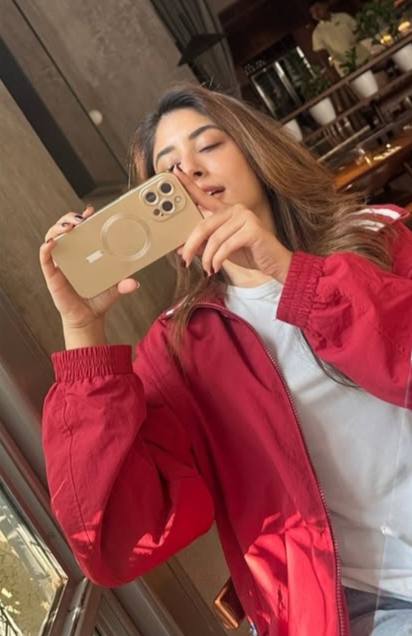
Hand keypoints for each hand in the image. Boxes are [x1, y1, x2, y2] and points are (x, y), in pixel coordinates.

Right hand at [40, 205, 138, 331]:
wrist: (87, 318)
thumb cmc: (98, 299)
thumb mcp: (115, 289)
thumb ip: (124, 284)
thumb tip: (134, 282)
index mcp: (85, 252)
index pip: (82, 229)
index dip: (84, 217)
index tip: (91, 211)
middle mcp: (72, 253)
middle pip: (65, 228)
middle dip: (70, 218)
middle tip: (80, 219)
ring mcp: (61, 262)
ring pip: (52, 237)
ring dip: (58, 228)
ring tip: (68, 227)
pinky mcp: (52, 274)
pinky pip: (45, 258)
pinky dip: (46, 248)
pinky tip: (52, 243)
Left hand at [175, 169, 292, 283]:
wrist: (274, 263)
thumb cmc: (249, 253)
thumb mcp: (221, 249)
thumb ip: (203, 245)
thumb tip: (180, 249)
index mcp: (227, 211)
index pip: (204, 197)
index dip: (189, 185)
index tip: (175, 171)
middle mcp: (236, 209)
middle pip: (204, 225)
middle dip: (191, 245)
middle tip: (185, 260)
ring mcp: (245, 217)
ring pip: (214, 239)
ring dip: (207, 258)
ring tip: (208, 268)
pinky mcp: (252, 230)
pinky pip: (226, 246)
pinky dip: (218, 260)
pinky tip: (217, 268)